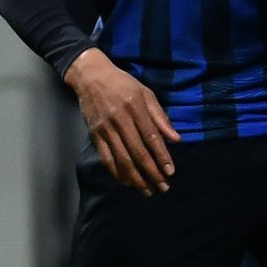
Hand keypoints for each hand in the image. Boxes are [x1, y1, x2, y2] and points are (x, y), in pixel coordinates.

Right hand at [64, 48, 179, 194]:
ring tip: (147, 190)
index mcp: (136, 109)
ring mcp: (106, 129)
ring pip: (122, 159)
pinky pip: (106, 158)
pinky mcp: (95, 135)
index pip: (152, 138)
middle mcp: (120, 120)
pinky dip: (117, 172)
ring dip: (135, 178)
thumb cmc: (124, 84)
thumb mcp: (147, 94)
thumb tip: (176, 139)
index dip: (161, 156)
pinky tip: (127, 181)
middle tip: (163, 187)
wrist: (91, 77)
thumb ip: (161, 117)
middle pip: (138, 152)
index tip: (171, 171)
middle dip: (151, 172)